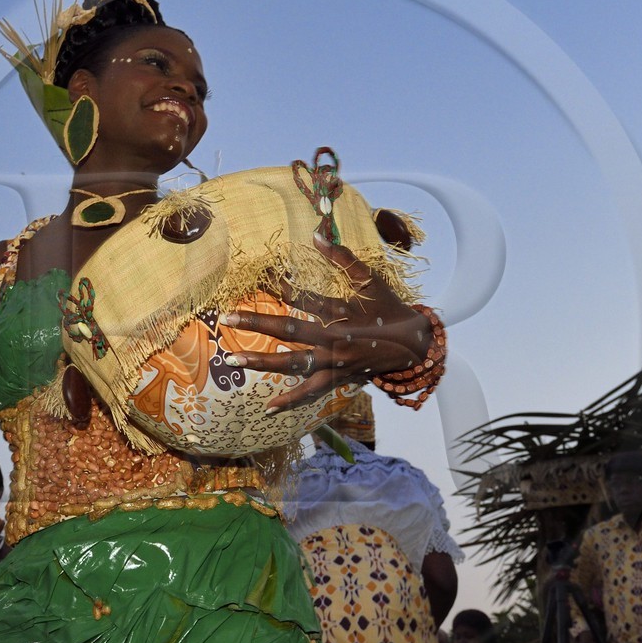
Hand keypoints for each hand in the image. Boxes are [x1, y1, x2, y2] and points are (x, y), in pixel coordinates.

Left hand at [219, 234, 433, 409]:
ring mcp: (335, 363)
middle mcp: (335, 340)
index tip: (260, 279)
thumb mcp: (371, 281)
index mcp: (343, 313)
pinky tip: (268, 407)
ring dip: (262, 363)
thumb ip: (343, 258)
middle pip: (290, 332)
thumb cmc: (391, 310)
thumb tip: (317, 235)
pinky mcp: (338, 379)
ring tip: (233, 361)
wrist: (415, 347)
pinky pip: (310, 392)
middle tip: (227, 318)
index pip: (305, 298)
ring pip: (294, 364)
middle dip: (256, 324)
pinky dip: (290, 400)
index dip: (282, 288)